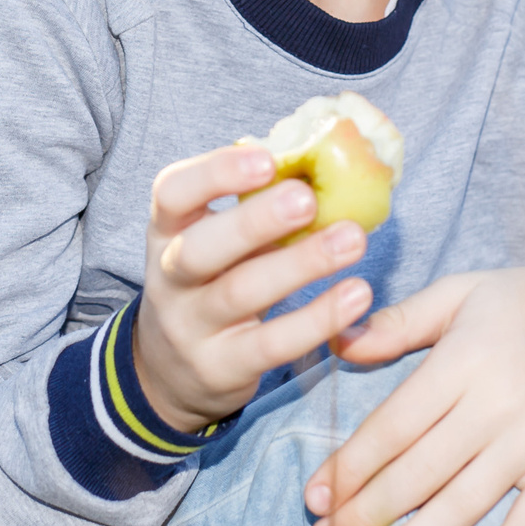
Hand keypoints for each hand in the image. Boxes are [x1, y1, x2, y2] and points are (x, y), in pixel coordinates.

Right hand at [134, 143, 378, 433]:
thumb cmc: (211, 280)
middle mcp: (169, 278)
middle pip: (200, 248)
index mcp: (168, 230)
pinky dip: (317, 319)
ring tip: (353, 240)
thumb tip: (324, 154)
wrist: (171, 371)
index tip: (267, 159)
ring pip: (240, 293)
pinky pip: (271, 344)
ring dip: (300, 264)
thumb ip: (254, 203)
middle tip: (308, 199)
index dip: (215, 174)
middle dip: (254, 221)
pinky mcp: (222, 368)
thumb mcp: (214, 238)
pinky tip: (356, 295)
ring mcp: (191, 327)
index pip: (173, 194)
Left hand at [306, 250, 524, 525]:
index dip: (351, 466)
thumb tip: (339, 343)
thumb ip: (400, 322)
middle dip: (365, 516)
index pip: (394, 426)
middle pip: (418, 474)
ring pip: (462, 506)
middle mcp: (498, 406)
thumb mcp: (462, 292)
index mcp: (464, 360)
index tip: (315, 497)